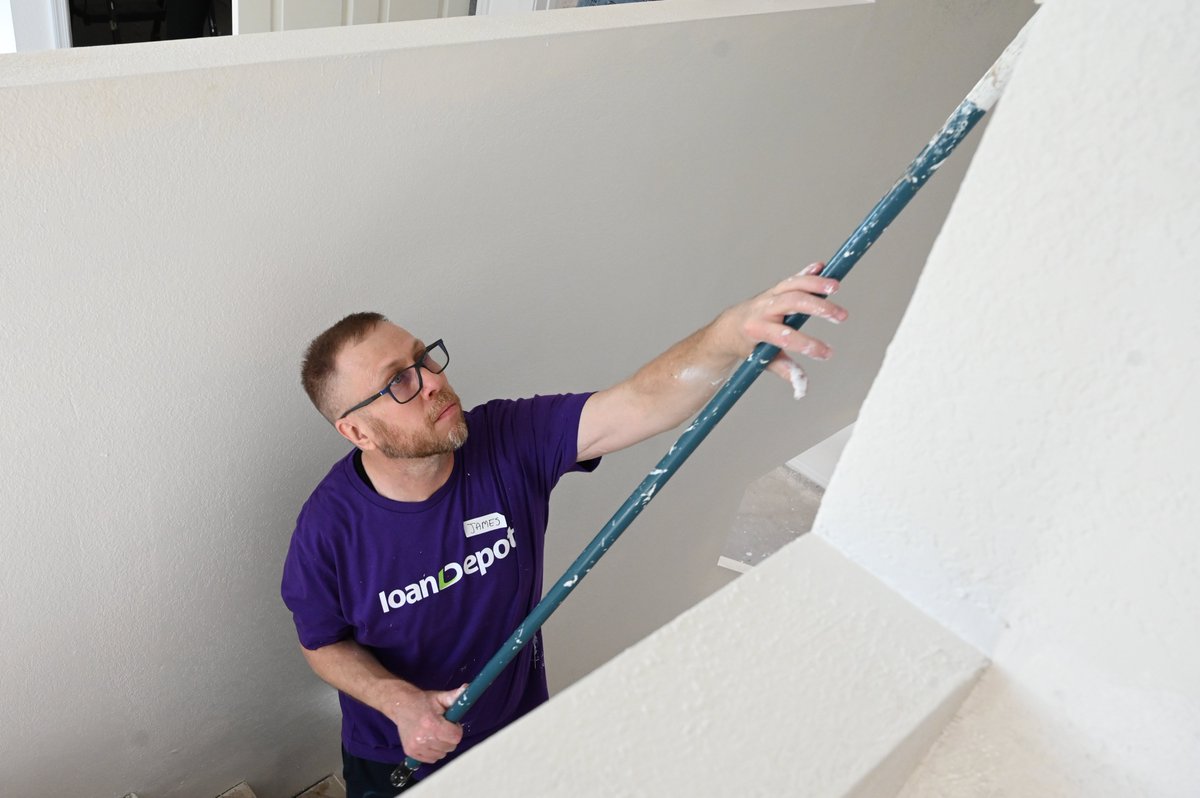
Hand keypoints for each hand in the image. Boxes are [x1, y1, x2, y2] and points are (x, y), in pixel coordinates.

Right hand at [384, 682, 465, 763]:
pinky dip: (433, 752)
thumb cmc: (422, 702)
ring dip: (442, 746)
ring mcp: (416, 747)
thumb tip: (466, 688)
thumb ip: (454, 696)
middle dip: (450, 737)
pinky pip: (431, 759)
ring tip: (434, 733)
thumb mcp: (439, 697)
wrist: (401, 706)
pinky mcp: (411, 752)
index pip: (455, 737)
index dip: (456, 729)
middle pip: (450, 747)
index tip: (451, 723)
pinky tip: (428, 740)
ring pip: (441, 754)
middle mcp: (423, 738)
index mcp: (432, 724)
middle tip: (442, 727)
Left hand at [722, 262, 846, 392]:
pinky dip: (807, 272)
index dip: (807, 344)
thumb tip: (801, 388)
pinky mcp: (776, 289)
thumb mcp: (761, 361)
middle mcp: (763, 309)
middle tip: (841, 316)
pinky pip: (792, 278)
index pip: (785, 336)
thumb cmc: (748, 346)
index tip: (827, 354)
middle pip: (791, 302)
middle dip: (818, 308)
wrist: (731, 327)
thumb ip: (783, 370)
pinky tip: (821, 267)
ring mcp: (770, 296)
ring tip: (835, 287)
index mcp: (757, 329)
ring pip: (793, 285)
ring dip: (815, 284)